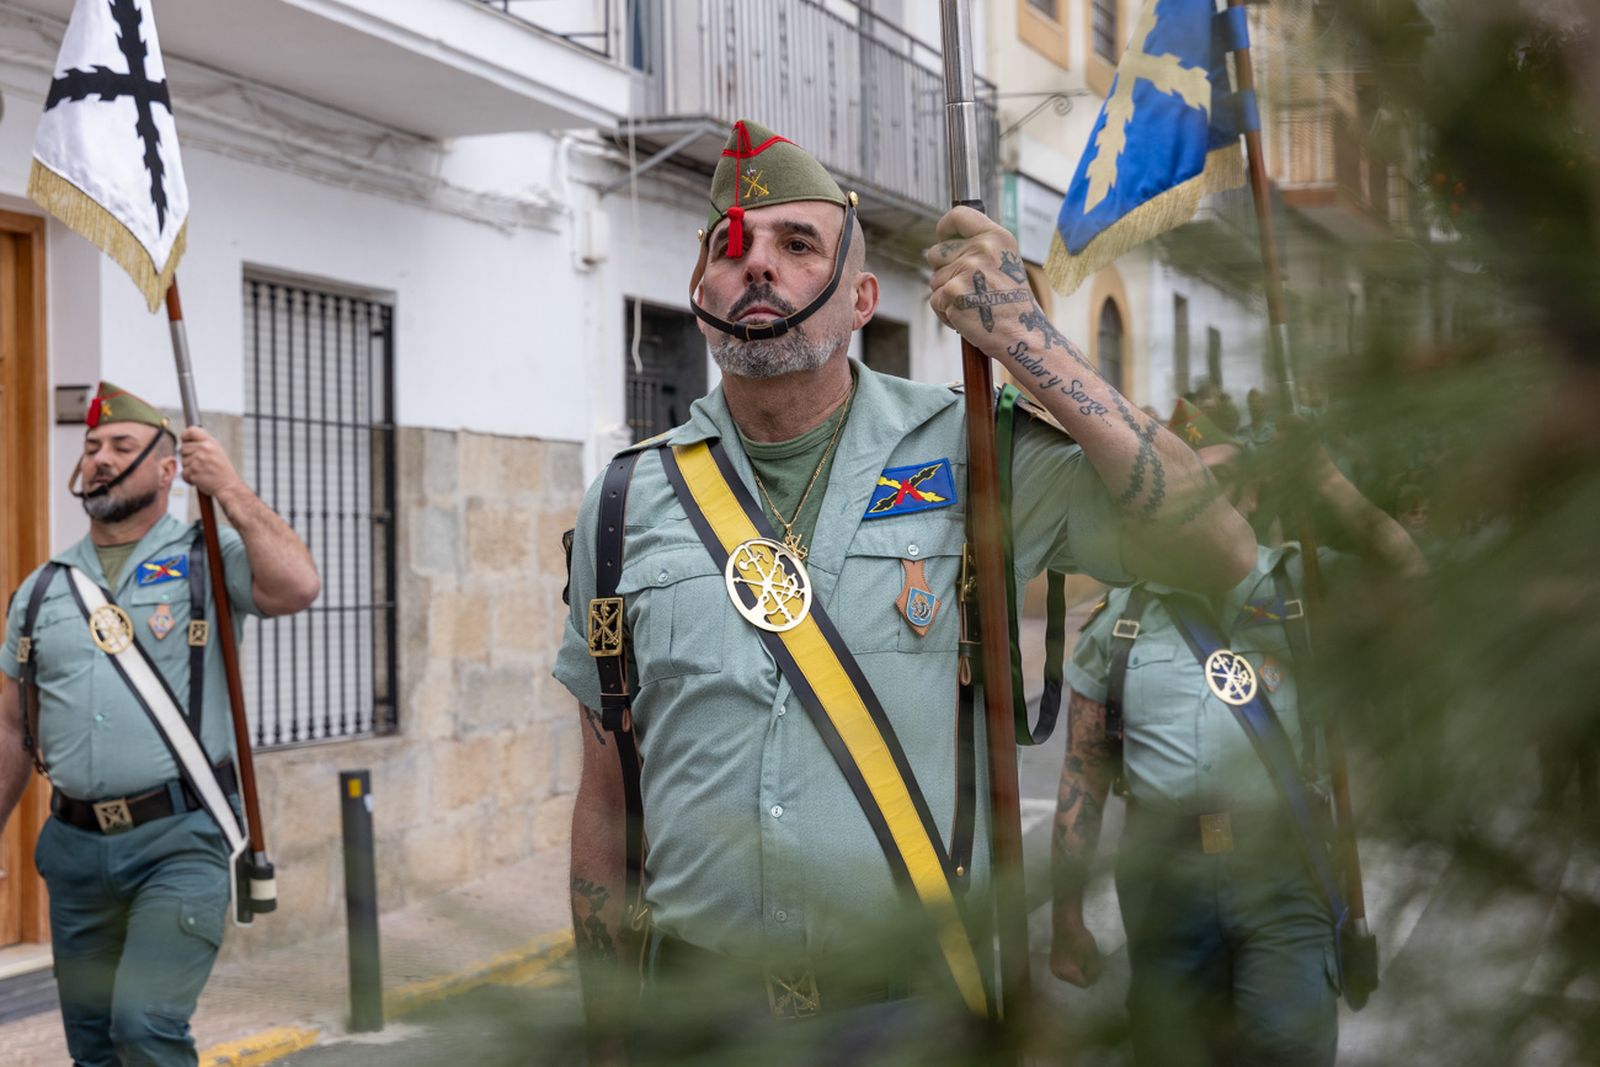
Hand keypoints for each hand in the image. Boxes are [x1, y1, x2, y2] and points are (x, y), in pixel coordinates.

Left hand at [179, 427, 244, 496]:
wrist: (228, 486)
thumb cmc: (222, 470)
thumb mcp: (217, 451)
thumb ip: (203, 444)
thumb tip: (185, 441)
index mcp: (210, 442)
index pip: (191, 431)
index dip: (185, 436)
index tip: (186, 441)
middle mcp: (203, 449)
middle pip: (183, 448)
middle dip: (188, 456)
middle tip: (200, 463)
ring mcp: (198, 461)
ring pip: (183, 462)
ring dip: (189, 468)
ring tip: (202, 471)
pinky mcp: (193, 472)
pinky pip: (184, 473)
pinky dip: (189, 478)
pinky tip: (200, 478)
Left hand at [926, 206, 1035, 345]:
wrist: (1021, 333)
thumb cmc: (1010, 303)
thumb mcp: (1003, 262)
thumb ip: (978, 246)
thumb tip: (945, 240)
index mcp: (996, 237)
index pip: (958, 215)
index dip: (945, 228)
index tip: (944, 238)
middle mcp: (982, 249)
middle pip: (936, 252)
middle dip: (944, 270)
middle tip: (969, 286)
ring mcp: (966, 270)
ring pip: (934, 279)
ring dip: (947, 294)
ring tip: (972, 303)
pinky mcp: (953, 293)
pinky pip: (935, 300)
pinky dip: (946, 312)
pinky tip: (967, 315)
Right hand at [1050, 919, 1102, 987]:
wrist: (1066, 924)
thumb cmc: (1081, 940)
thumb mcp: (1092, 957)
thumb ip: (1093, 972)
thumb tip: (1092, 981)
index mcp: (1068, 974)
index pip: (1084, 984)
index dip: (1091, 975)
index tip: (1092, 964)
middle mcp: (1058, 974)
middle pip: (1076, 981)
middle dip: (1083, 973)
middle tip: (1086, 960)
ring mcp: (1054, 968)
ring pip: (1071, 976)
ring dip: (1077, 970)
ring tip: (1079, 957)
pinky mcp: (1052, 962)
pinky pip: (1065, 970)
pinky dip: (1070, 966)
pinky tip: (1073, 956)